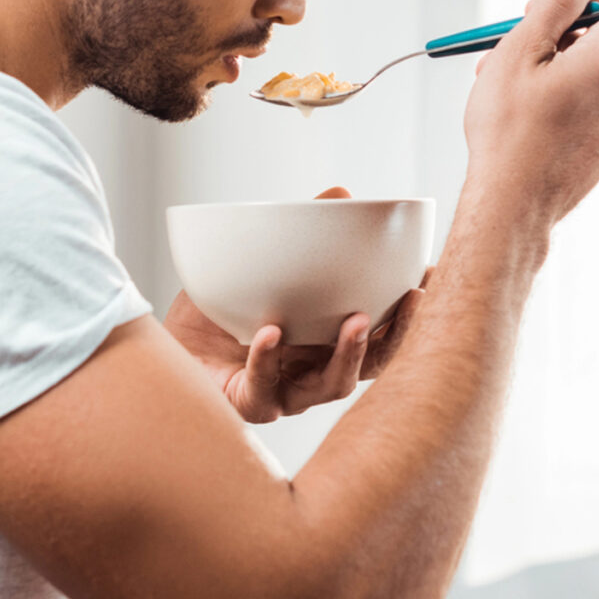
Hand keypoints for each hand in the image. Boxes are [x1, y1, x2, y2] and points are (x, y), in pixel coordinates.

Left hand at [164, 187, 424, 422]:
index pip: (387, 331)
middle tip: (413, 298)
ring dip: (350, 354)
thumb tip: (342, 194)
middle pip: (376, 365)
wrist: (163, 347)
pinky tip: (271, 331)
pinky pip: (264, 389)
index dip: (416, 311)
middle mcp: (316, 371)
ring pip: (332, 386)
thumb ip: (301, 235)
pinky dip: (269, 360)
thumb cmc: (218, 312)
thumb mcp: (259, 263)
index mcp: (329, 341)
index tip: (435, 276)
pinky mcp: (248, 404)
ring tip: (355, 320)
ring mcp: (287, 393)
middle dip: (401, 334)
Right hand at [461, 0, 598, 233]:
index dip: (573, 2)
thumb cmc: (509, 130)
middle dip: (554, 42)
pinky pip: (592, 109)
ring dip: (553, 75)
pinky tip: (529, 122)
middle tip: (507, 55)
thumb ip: (552, 4)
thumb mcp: (520, 49)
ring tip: (509, 96)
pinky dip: (564, 105)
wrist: (512, 205)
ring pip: (591, 78)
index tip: (540, 17)